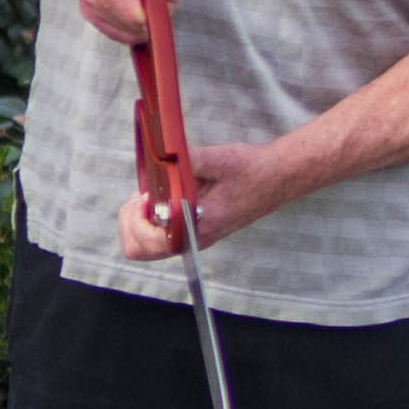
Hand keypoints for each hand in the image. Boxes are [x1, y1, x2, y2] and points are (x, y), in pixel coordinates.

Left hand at [123, 128, 266, 256]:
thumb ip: (184, 161)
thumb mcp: (217, 159)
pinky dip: (150, 217)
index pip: (147, 242)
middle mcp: (192, 240)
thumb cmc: (251, 170)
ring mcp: (192, 238)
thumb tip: (158, 158)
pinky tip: (162, 194)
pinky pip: (159, 235)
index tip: (145, 193)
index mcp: (198, 228)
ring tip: (151, 194)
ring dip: (138, 219)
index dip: (136, 216)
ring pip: (145, 245)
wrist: (277, 177)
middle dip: (130, 221)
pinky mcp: (194, 231)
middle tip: (142, 195)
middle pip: (138, 250)